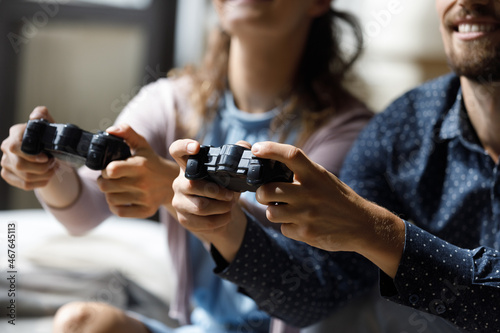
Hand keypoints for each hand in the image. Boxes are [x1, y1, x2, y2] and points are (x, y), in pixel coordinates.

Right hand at [1, 107, 57, 189]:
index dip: (31, 155)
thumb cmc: (47, 138)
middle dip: (41, 167)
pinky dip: (40, 182)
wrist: (46, 153)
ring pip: (24, 176)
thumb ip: (43, 115)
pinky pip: (24, 184)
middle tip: (53, 163)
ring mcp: (5, 162)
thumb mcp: (49, 125)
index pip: (16, 146)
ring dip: (44, 175)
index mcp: (15, 133)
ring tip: (53, 169)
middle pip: (20, 164)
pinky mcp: (7, 174)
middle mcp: (6, 147)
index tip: (46, 157)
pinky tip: (47, 177)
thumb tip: (36, 115)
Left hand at [97, 124, 178, 217]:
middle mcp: (142, 183)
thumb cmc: (151, 161)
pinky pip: (119, 212)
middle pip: (105, 186)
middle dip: (103, 181)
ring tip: (116, 187)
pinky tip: (121, 199)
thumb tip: (109, 130)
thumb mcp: (141, 144)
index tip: (109, 168)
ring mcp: (144, 198)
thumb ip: (126, 132)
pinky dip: (115, 206)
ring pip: (110, 199)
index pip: (112, 170)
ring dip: (109, 193)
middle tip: (109, 178)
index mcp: (140, 166)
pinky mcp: (146, 211)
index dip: (105, 169)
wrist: (171, 182)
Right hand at [169, 139, 247, 261]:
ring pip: (200, 206)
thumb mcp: (231, 173)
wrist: (220, 215)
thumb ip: (238, 156)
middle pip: (192, 185)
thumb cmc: (224, 189)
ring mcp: (179, 201)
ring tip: (229, 205)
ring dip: (222, 207)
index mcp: (190, 166)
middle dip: (217, 192)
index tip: (196, 147)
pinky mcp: (183, 219)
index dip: (184, 146)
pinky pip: (204, 221)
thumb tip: (244, 145)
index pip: (177, 150)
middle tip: (230, 195)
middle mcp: (179, 182)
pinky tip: (225, 216)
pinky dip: (221, 220)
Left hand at [252, 141, 404, 277]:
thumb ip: (301, 172)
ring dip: (274, 212)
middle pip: (267, 190)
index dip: (270, 149)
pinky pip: (283, 228)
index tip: (256, 149)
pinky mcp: (306, 233)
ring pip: (270, 213)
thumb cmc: (338, 198)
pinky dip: (288, 227)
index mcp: (315, 174)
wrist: (362, 225)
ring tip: (286, 210)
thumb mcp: (323, 178)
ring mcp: (307, 214)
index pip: (290, 155)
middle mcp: (309, 193)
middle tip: (266, 195)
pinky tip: (302, 223)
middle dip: (261, 193)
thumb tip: (272, 163)